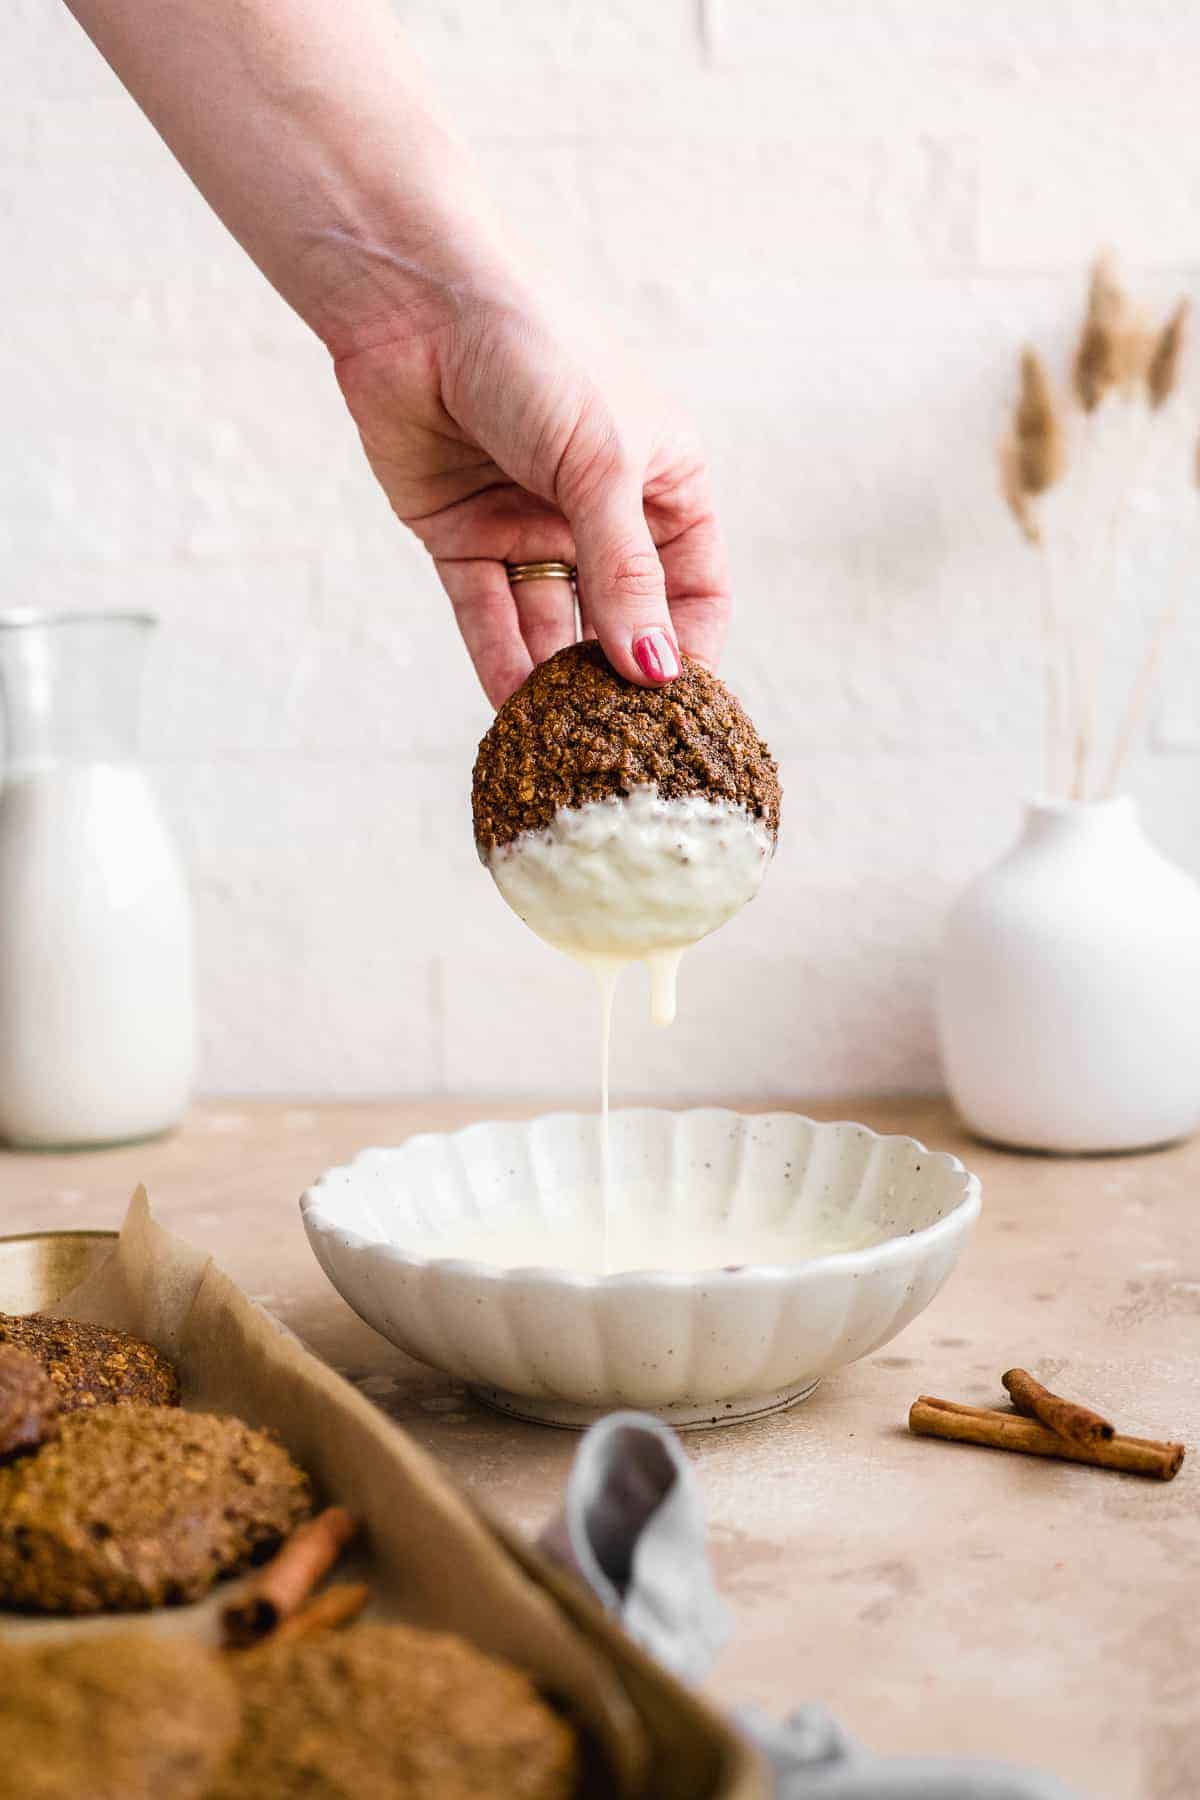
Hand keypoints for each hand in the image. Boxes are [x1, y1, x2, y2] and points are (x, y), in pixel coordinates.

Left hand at [334, 294, 728, 707]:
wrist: (412, 302)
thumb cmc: (534, 356)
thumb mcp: (600, 465)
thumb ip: (626, 573)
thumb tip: (656, 673)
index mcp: (660, 480)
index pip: (694, 587)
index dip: (690, 645)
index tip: (683, 709)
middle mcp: (598, 510)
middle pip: (620, 616)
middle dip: (618, 675)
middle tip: (619, 743)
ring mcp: (530, 525)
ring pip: (552, 622)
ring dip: (556, 678)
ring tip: (565, 740)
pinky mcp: (464, 538)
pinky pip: (489, 614)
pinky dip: (499, 660)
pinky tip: (513, 711)